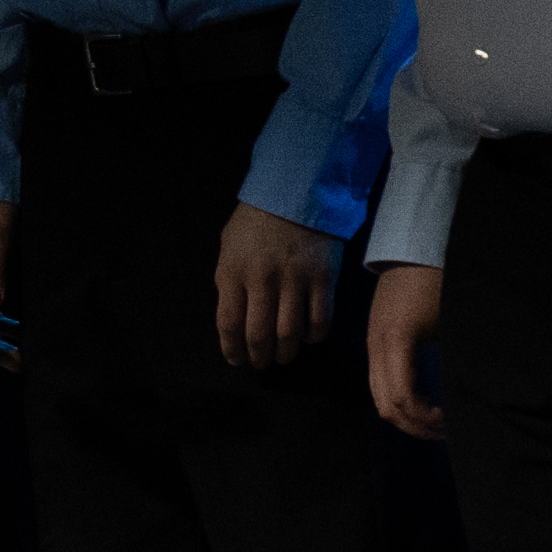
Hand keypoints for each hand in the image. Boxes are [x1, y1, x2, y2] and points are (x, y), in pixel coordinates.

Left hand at [209, 206, 343, 372]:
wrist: (296, 190)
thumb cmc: (257, 220)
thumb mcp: (230, 246)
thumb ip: (230, 281)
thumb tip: (235, 320)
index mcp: (233, 271)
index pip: (229, 324)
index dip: (232, 350)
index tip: (237, 360)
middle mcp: (262, 280)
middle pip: (259, 336)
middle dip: (259, 358)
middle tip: (262, 362)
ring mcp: (295, 280)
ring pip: (289, 335)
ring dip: (286, 353)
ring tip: (284, 355)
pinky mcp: (323, 279)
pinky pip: (320, 321)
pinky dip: (313, 337)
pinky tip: (308, 336)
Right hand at [365, 257, 448, 436]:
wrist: (414, 246)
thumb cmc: (438, 279)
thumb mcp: (452, 320)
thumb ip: (452, 359)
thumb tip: (464, 396)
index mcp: (397, 341)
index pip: (403, 399)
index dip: (427, 420)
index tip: (450, 422)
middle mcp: (377, 346)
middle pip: (386, 406)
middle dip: (415, 426)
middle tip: (445, 431)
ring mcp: (373, 342)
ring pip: (378, 397)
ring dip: (406, 415)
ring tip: (434, 420)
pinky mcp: (375, 339)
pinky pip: (378, 382)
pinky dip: (398, 399)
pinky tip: (422, 399)